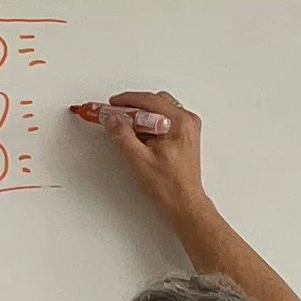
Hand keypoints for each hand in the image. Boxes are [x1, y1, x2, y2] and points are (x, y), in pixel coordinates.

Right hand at [71, 91, 205, 224]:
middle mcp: (187, 121)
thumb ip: (122, 136)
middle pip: (155, 102)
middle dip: (134, 107)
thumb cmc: (168, 185)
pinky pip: (165, 119)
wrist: (184, 201)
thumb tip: (113, 119)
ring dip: (142, 116)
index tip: (112, 104)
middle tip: (117, 117)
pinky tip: (142, 136)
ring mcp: (188, 127)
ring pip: (160, 109)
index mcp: (179, 122)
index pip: (150, 100)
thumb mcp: (138, 159)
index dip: (127, 100)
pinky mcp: (186, 135)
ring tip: (129, 130)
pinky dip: (151, 123)